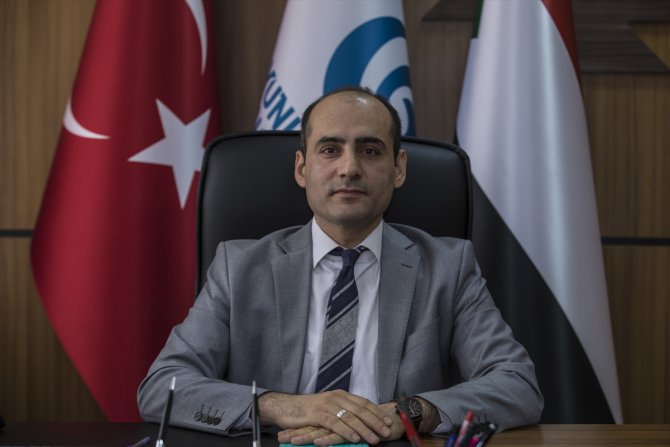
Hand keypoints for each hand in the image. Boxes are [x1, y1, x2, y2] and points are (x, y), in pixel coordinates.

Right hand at [259, 390, 397, 444]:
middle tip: (387, 431)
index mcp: (340, 395)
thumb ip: (342, 412)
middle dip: (375, 421)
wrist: (285, 407)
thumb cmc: (307, 410)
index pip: (363, 402)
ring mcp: (326, 405)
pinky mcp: (317, 414)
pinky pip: (335, 423)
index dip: (377, 412)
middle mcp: (335, 397)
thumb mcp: (328, 408)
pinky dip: (346, 431)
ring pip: (350, 417)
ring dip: (364, 429)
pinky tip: (354, 438)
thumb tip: (360, 423)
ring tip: (374, 439)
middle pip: (360, 410)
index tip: (389, 421)